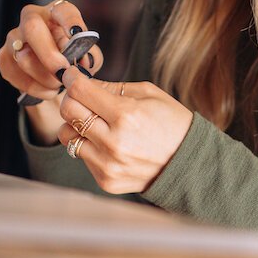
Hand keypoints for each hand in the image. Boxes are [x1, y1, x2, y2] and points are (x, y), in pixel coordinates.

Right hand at [0, 0, 105, 143]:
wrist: (54, 77)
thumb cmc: (72, 61)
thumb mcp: (88, 58)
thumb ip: (90, 57)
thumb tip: (82, 62)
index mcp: (56, 13)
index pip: (62, 10)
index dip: (69, 20)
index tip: (76, 33)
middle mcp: (32, 18)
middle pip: (32, 27)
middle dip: (48, 54)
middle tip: (62, 72)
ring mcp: (14, 37)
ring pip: (22, 56)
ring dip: (43, 77)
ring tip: (58, 86)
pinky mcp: (4, 56)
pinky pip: (12, 72)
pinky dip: (32, 87)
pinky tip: (46, 91)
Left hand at [55, 70, 193, 194]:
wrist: (190, 163)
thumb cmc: (172, 123)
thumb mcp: (149, 94)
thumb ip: (112, 87)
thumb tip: (81, 81)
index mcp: (126, 115)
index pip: (79, 91)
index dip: (72, 79)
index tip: (72, 76)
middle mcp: (113, 142)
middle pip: (68, 112)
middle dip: (72, 99)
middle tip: (83, 98)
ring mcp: (108, 165)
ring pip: (67, 136)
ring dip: (77, 126)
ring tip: (96, 124)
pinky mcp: (106, 181)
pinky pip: (81, 157)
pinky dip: (90, 146)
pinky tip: (109, 144)